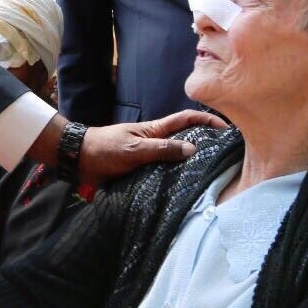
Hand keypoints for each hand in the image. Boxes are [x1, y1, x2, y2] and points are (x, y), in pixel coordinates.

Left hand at [80, 109, 226, 181]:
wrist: (80, 159)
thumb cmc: (105, 149)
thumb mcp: (135, 149)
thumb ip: (162, 149)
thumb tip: (193, 149)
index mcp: (155, 130)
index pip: (186, 119)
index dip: (207, 119)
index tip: (226, 127)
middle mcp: (156, 142)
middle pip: (186, 139)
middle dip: (206, 142)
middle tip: (227, 155)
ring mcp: (150, 156)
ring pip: (176, 158)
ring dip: (191, 164)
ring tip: (212, 174)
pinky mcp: (143, 171)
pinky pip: (164, 172)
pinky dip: (176, 177)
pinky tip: (185, 188)